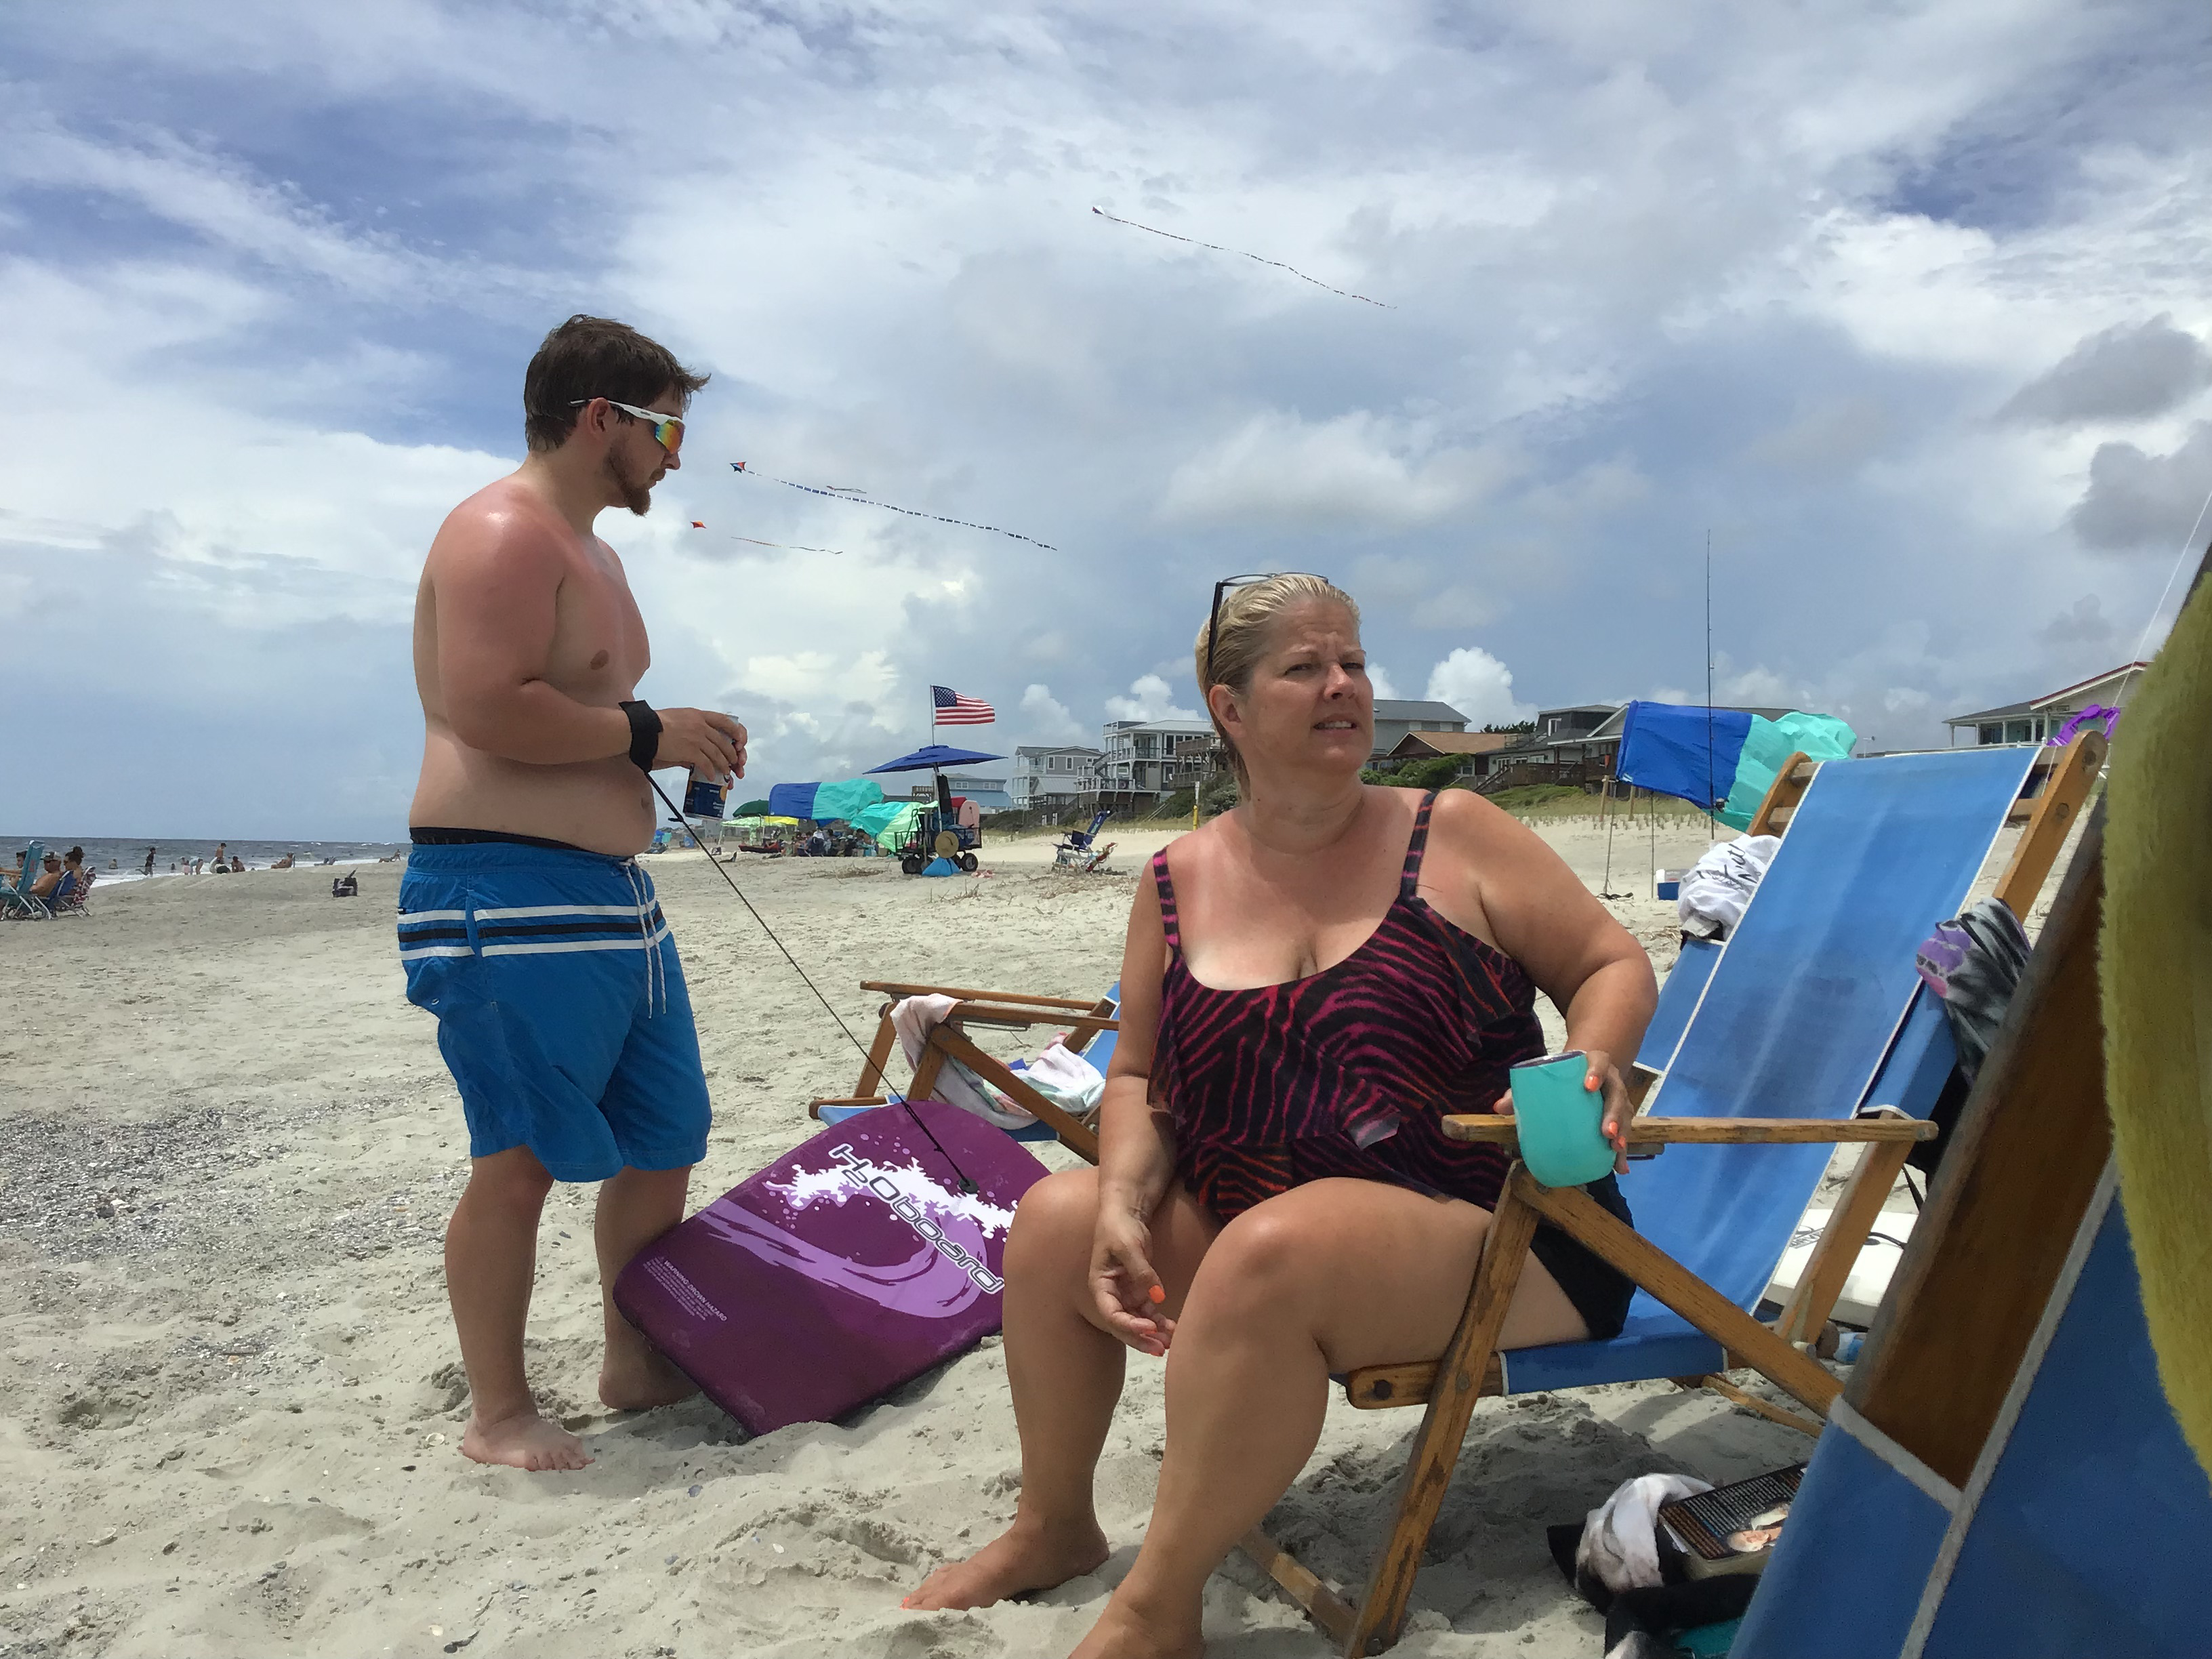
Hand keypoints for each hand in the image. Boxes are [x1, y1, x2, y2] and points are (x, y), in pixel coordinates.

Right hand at [653, 708, 747, 779]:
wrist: (644, 729)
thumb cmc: (656, 723)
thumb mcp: (679, 717)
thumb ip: (692, 725)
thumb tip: (699, 738)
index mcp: (698, 715)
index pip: (723, 720)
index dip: (735, 730)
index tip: (740, 738)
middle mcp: (700, 725)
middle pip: (723, 741)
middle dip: (731, 753)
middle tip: (734, 761)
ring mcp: (696, 738)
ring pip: (717, 754)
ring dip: (723, 765)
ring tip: (725, 772)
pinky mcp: (690, 751)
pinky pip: (705, 763)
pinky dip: (710, 771)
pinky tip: (710, 776)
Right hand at [1090, 1203, 1173, 1356]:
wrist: (1126, 1213)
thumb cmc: (1119, 1227)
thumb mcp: (1128, 1246)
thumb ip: (1141, 1271)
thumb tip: (1157, 1297)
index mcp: (1100, 1286)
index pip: (1111, 1314)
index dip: (1128, 1325)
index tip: (1149, 1328)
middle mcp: (1112, 1296)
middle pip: (1123, 1325)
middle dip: (1140, 1339)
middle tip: (1160, 1348)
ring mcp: (1126, 1295)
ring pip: (1138, 1322)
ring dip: (1152, 1334)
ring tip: (1170, 1344)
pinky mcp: (1140, 1291)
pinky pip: (1149, 1313)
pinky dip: (1159, 1323)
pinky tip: (1173, 1329)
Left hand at [1491, 1048, 1632, 1174]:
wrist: (1584, 1071)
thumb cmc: (1561, 1075)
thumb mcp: (1544, 1076)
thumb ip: (1521, 1091)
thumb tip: (1499, 1107)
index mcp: (1594, 1062)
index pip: (1599, 1062)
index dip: (1596, 1073)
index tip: (1588, 1086)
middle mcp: (1611, 1079)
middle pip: (1617, 1094)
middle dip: (1614, 1114)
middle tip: (1607, 1132)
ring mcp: (1618, 1098)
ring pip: (1626, 1114)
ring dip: (1623, 1133)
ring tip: (1616, 1150)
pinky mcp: (1620, 1116)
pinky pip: (1625, 1133)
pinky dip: (1623, 1153)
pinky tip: (1620, 1168)